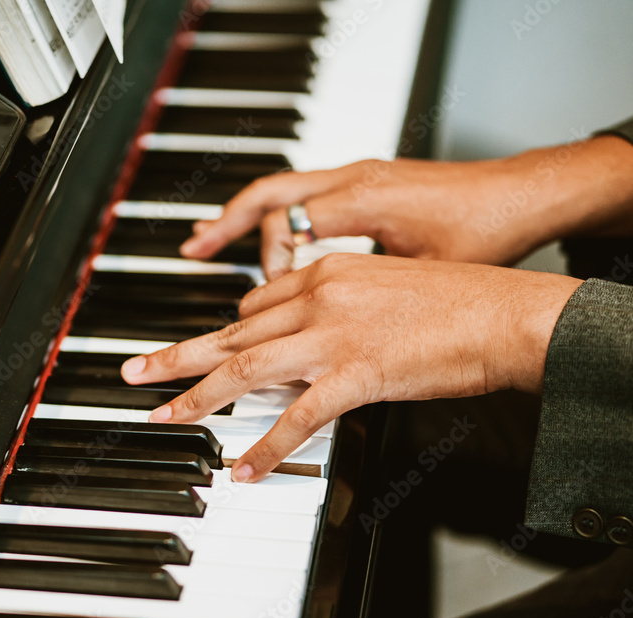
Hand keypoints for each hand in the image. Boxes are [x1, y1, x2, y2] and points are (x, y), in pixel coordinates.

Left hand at [121, 253, 582, 482]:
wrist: (505, 313)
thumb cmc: (456, 300)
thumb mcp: (384, 284)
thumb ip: (336, 304)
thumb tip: (304, 334)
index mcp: (324, 272)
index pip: (255, 302)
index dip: (226, 332)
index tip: (204, 351)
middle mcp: (319, 296)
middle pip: (231, 330)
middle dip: (177, 355)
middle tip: (134, 372)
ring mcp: (334, 334)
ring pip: (246, 367)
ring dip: (198, 396)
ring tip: (164, 417)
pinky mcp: (358, 372)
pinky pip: (299, 416)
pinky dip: (267, 446)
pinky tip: (244, 470)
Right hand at [180, 136, 632, 279]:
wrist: (525, 198)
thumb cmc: (487, 233)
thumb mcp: (426, 273)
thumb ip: (370, 301)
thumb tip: (328, 341)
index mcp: (364, 198)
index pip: (286, 224)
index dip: (268, 264)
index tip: (269, 301)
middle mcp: (353, 180)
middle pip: (267, 195)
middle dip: (224, 224)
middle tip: (192, 251)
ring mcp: (357, 177)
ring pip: (281, 189)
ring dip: (240, 216)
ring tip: (206, 241)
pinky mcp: (365, 183)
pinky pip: (305, 192)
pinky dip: (276, 216)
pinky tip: (264, 239)